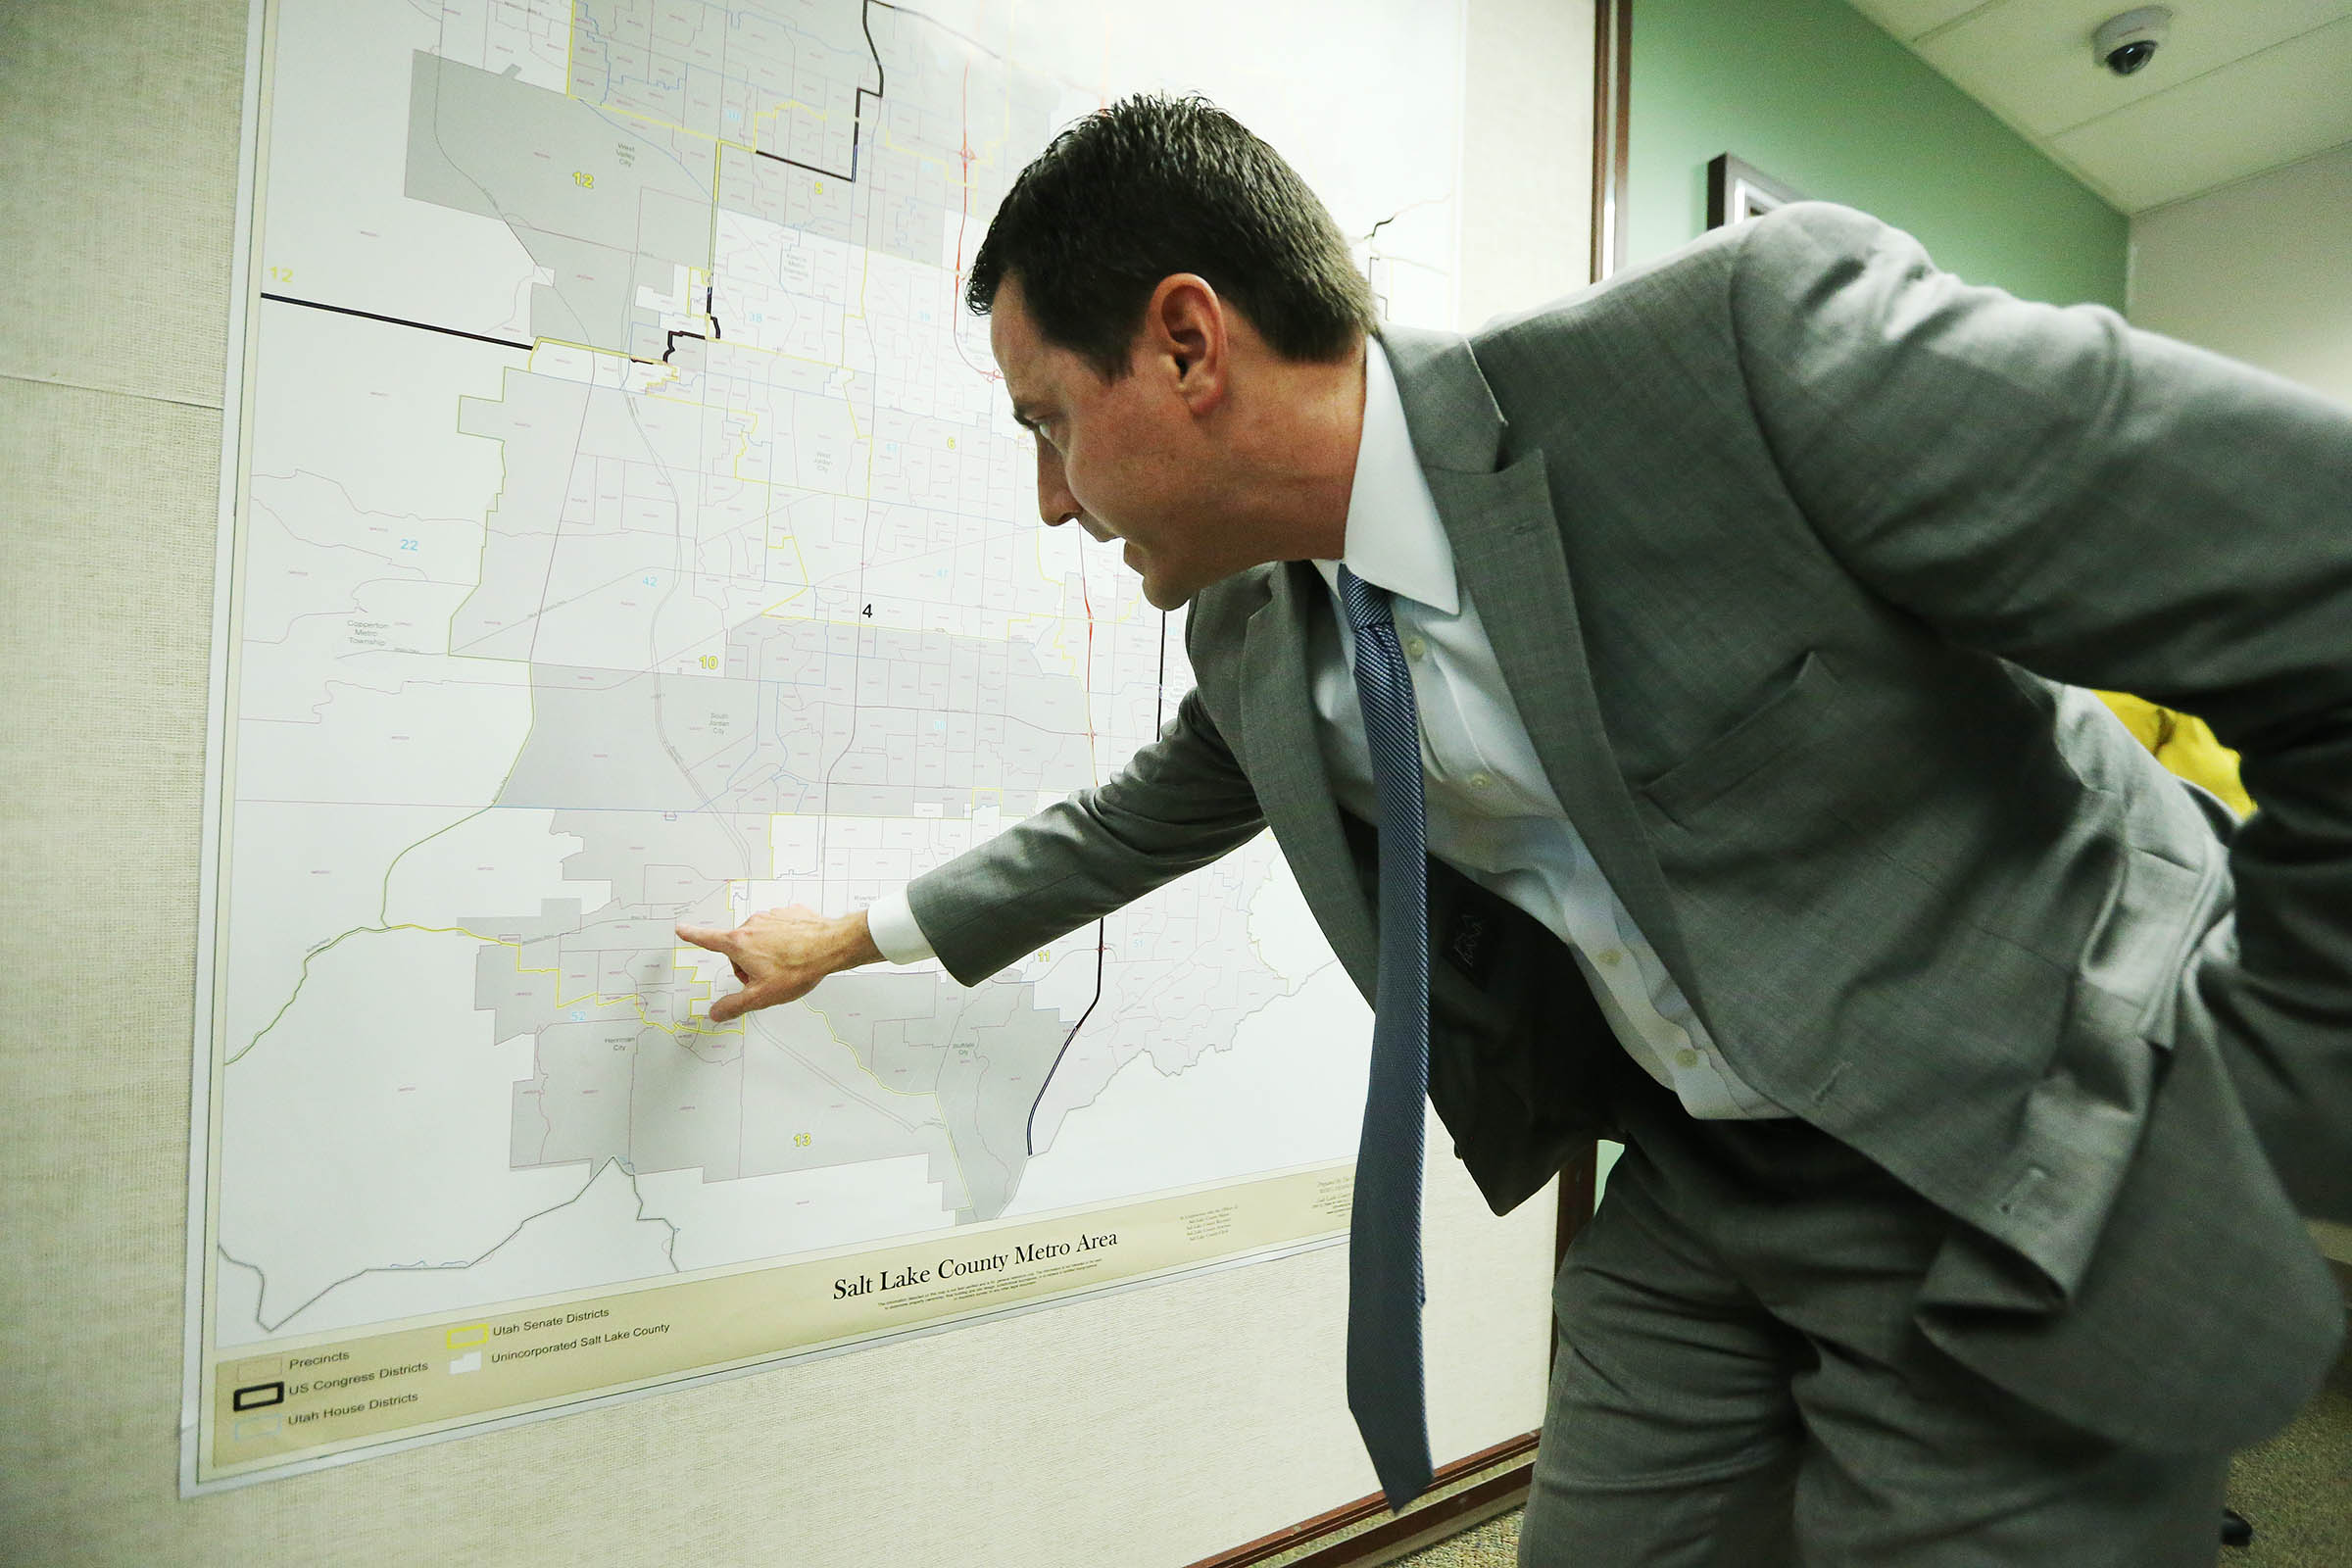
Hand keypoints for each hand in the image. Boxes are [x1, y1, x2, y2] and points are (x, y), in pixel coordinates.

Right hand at [674, 905, 882, 1023]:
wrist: (832, 947)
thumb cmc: (797, 969)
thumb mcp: (761, 996)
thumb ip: (734, 1005)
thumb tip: (715, 1013)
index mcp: (740, 943)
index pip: (708, 940)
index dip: (692, 936)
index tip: (681, 929)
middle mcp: (753, 924)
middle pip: (739, 947)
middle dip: (748, 964)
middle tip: (768, 978)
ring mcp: (772, 916)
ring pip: (761, 938)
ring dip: (767, 952)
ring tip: (787, 965)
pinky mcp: (791, 912)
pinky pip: (781, 928)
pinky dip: (785, 940)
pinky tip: (798, 952)